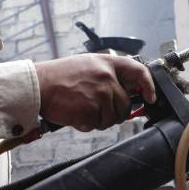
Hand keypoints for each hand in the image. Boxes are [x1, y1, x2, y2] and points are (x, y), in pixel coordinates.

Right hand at [34, 54, 155, 131]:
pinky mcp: (91, 111)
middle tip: (95, 107)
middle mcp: (107, 78)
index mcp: (107, 63)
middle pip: (125, 105)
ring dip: (99, 119)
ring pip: (112, 118)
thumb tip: (128, 91)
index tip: (150, 97)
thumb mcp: (88, 64)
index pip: (138, 72)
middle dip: (113, 112)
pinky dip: (86, 124)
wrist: (38, 85)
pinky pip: (96, 125)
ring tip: (82, 108)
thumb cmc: (60, 77)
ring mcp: (100, 95)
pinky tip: (75, 114)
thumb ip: (108, 74)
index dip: (148, 86)